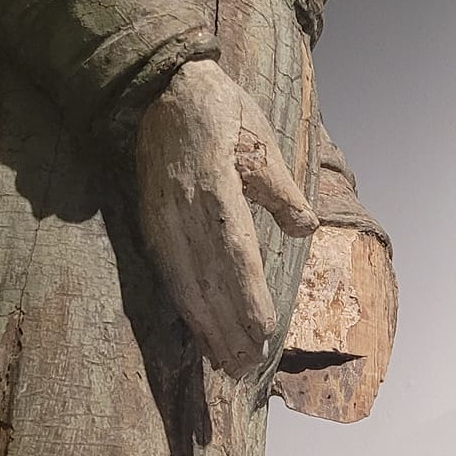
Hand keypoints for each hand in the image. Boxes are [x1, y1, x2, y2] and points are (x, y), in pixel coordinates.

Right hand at [136, 59, 317, 377]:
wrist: (159, 86)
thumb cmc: (219, 109)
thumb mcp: (259, 139)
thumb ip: (280, 189)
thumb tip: (305, 228)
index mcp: (211, 186)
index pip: (232, 251)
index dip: (245, 295)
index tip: (263, 331)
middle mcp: (180, 210)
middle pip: (207, 280)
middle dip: (227, 328)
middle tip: (249, 369)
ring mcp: (161, 219)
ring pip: (186, 285)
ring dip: (208, 328)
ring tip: (230, 365)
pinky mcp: (151, 224)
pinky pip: (171, 275)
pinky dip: (188, 309)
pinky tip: (204, 333)